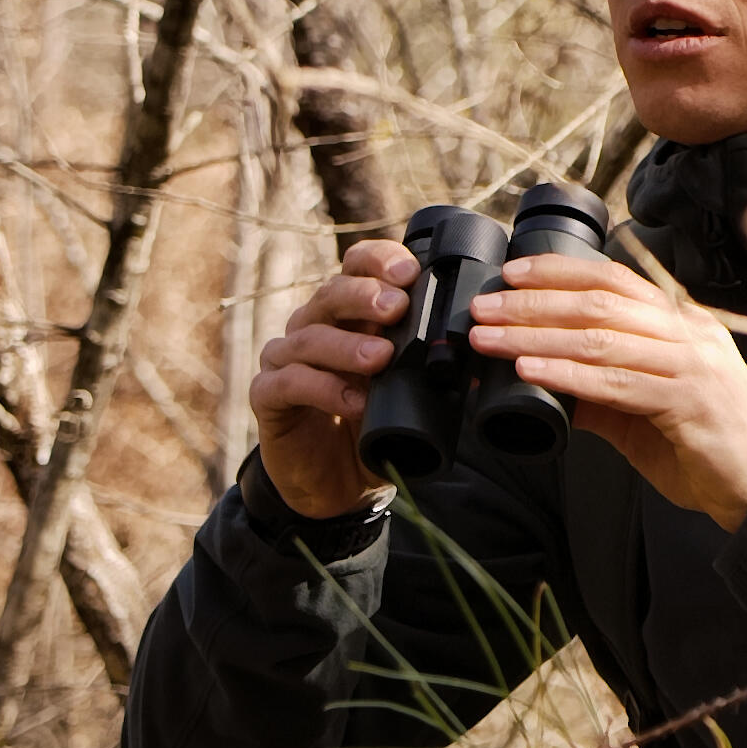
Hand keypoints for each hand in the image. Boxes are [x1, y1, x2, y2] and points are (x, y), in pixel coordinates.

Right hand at [248, 238, 417, 519]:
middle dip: (365, 296)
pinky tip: (352, 402)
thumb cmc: (372, 428)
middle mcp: (312, 328)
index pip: (355, 268)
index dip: (378, 262)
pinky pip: (289, 383)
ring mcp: (285, 360)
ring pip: (309, 338)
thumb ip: (434, 376)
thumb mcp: (409, 397)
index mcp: (348, 315)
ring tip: (381, 358)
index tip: (410, 272)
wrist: (336, 485)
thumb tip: (478, 365)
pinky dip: (322, 389)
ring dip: (347, 345)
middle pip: (332, 295)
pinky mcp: (268, 396)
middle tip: (397, 307)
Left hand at [469, 254, 746, 530]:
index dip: (560, 271)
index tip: (512, 274)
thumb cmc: (706, 445)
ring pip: (603, 337)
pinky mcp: (690, 402)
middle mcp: (688, 334)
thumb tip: (540, 378)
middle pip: (601, 302)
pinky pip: (618, 382)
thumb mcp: (644, 409)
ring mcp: (692, 365)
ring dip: (538, 335)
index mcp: (681, 324)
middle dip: (534, 302)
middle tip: (485, 309)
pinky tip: (532, 370)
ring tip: (492, 338)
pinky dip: (569, 374)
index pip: (614, 280)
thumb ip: (599, 391)